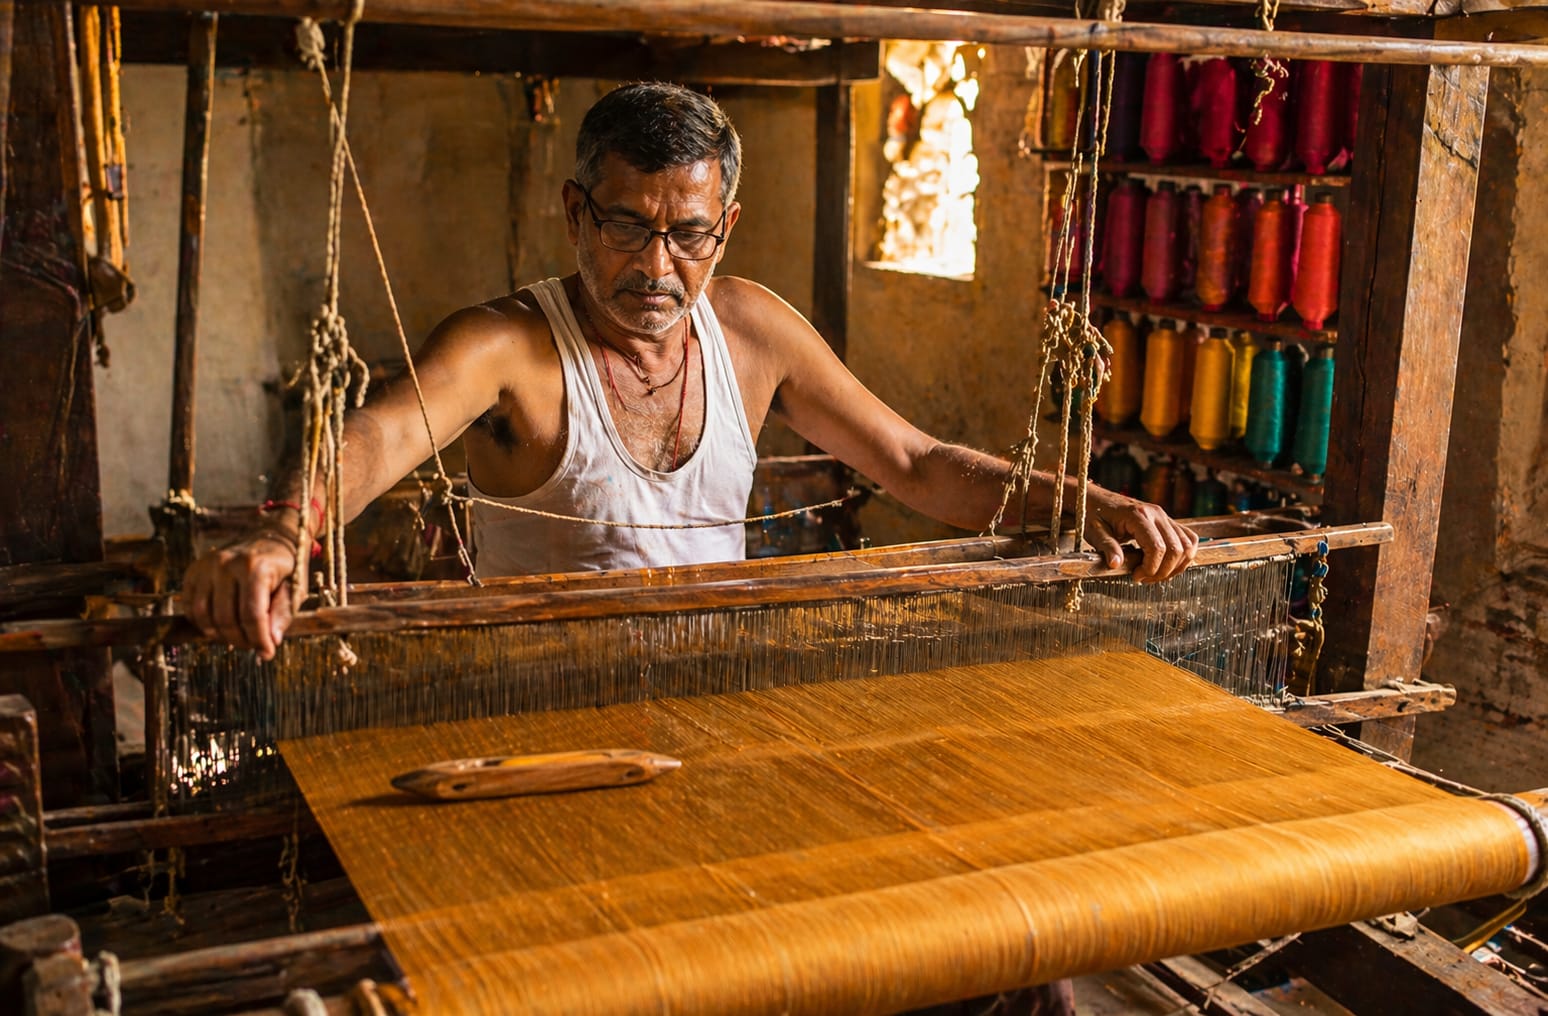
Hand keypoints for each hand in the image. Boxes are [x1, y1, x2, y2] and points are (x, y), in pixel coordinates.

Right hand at [181, 531, 299, 660]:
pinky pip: (190, 607)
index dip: (259, 640)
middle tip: (254, 646)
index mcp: (255, 567)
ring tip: (239, 637)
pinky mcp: (193, 571)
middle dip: (242, 640)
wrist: (270, 537)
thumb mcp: (294, 589)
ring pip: (204, 616)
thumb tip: (270, 642)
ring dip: (221, 635)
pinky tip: (221, 626)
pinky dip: (203, 623)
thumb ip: (282, 614)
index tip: (267, 654)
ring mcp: (206, 566)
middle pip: (226, 619)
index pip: (251, 615)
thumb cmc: (285, 568)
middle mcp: (226, 564)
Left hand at [1082, 491, 1197, 582]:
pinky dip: (1183, 555)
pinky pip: (1189, 539)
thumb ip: (1107, 547)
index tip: (1136, 576)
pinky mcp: (1167, 521)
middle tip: (1144, 578)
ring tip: (1154, 573)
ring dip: (1175, 566)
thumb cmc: (1094, 514)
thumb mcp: (1094, 532)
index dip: (1151, 568)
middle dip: (1163, 571)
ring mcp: (1164, 516)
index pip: (1157, 547)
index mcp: (1138, 515)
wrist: (1097, 499)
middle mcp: (1156, 513)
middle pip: (1176, 549)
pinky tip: (1166, 564)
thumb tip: (1116, 564)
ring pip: (1187, 545)